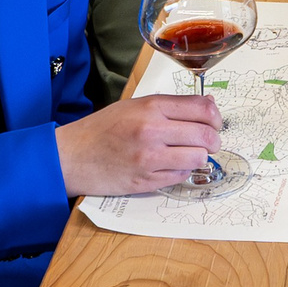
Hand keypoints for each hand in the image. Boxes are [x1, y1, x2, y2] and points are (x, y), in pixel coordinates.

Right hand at [54, 92, 224, 195]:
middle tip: (209, 142)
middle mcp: (152, 131)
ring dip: (199, 157)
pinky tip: (172, 165)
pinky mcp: (146, 181)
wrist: (72, 156)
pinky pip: (181, 176)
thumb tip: (207, 107)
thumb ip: (170, 106)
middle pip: (206, 135)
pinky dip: (183, 171)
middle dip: (214, 140)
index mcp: (151, 107)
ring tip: (189, 154)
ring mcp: (149, 158)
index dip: (216, 117)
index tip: (215, 122)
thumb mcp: (135, 106)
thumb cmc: (103, 128)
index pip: (203, 108)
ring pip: (198, 158)